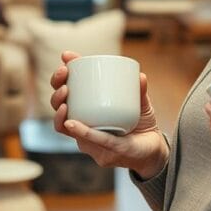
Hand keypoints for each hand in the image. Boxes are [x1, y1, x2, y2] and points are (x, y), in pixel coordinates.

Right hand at [50, 51, 167, 179]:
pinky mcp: (102, 153)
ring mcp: (89, 141)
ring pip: (65, 126)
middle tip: (63, 73)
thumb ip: (139, 91)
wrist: (154, 151)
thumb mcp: (141, 104)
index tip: (66, 57)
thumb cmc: (142, 125)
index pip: (67, 92)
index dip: (61, 75)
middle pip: (58, 107)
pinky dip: (80, 131)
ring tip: (65, 93)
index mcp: (86, 111)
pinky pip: (88, 141)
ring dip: (58, 108)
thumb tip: (140, 75)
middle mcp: (82, 126)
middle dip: (56, 88)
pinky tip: (71, 122)